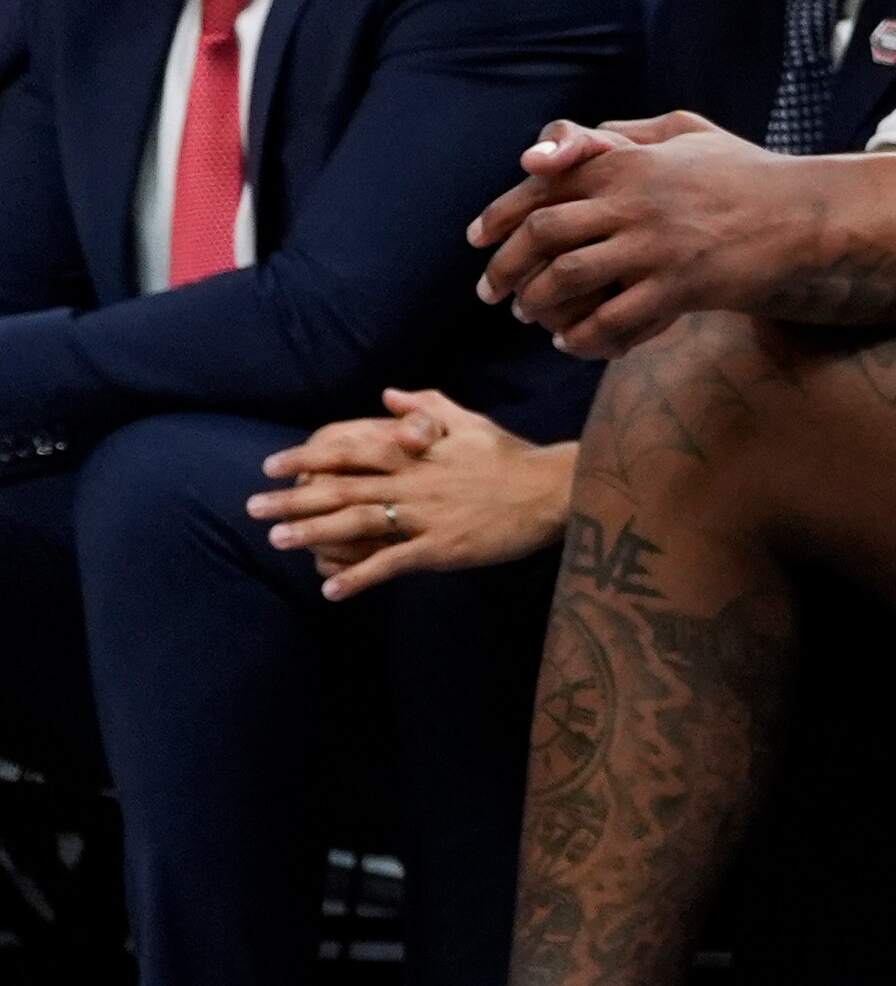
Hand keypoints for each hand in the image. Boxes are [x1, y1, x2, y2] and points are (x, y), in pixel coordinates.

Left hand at [250, 389, 570, 597]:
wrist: (555, 489)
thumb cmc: (514, 456)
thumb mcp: (471, 423)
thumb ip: (427, 407)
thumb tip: (389, 395)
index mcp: (417, 453)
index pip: (351, 451)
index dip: (308, 457)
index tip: (272, 465)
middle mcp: (414, 482)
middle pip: (343, 488)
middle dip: (294, 498)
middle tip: (252, 507)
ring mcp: (427, 516)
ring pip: (359, 523)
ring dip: (314, 534)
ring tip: (276, 540)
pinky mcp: (443, 547)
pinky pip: (392, 563)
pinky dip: (359, 577)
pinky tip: (330, 590)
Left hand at [468, 114, 838, 354]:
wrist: (810, 216)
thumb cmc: (748, 174)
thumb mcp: (689, 132)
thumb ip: (628, 135)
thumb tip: (570, 143)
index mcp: (629, 161)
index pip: (541, 186)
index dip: (499, 215)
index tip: (477, 241)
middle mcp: (635, 200)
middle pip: (543, 233)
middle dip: (506, 267)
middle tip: (492, 292)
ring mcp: (657, 245)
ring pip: (568, 277)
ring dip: (539, 302)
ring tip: (532, 316)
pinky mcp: (682, 286)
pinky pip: (614, 319)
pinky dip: (584, 337)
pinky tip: (575, 343)